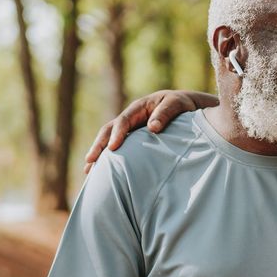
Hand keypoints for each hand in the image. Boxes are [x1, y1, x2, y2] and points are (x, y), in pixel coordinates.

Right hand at [83, 90, 215, 173]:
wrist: (187, 107)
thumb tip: (152, 128)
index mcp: (139, 108)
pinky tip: (102, 172)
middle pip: (109, 131)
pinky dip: (108, 158)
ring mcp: (130, 129)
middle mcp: (131, 118)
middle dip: (99, 146)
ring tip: (88, 171)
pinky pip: (118, 147)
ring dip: (98, 154)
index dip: (117, 134)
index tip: (113, 148)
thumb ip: (166, 114)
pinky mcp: (133, 139)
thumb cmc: (183, 105)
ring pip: (109, 140)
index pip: (123, 121)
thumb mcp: (177, 104)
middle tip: (90, 161)